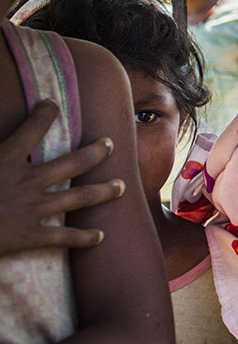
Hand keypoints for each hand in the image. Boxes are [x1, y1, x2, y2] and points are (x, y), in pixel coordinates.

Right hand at [0, 100, 124, 255]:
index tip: (53, 104)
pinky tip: (100, 237)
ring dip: (104, 191)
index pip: (31, 129)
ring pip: (80, 197)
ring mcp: (31, 209)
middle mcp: (26, 181)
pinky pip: (64, 237)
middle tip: (110, 145)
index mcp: (5, 160)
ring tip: (121, 186)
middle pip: (73, 162)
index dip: (44, 114)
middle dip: (96, 152)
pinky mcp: (29, 236)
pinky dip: (83, 238)